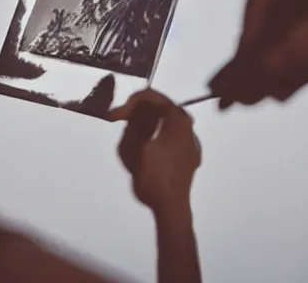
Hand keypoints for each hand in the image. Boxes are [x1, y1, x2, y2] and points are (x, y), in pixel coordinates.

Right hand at [112, 90, 200, 212]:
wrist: (171, 209)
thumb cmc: (154, 176)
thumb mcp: (134, 147)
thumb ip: (132, 125)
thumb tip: (131, 115)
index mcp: (179, 120)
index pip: (154, 97)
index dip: (131, 102)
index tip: (116, 115)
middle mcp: (188, 128)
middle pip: (161, 109)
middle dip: (138, 113)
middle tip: (120, 121)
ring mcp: (191, 143)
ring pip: (165, 124)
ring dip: (145, 126)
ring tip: (129, 137)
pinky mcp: (188, 158)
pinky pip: (169, 139)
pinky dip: (154, 138)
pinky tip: (143, 148)